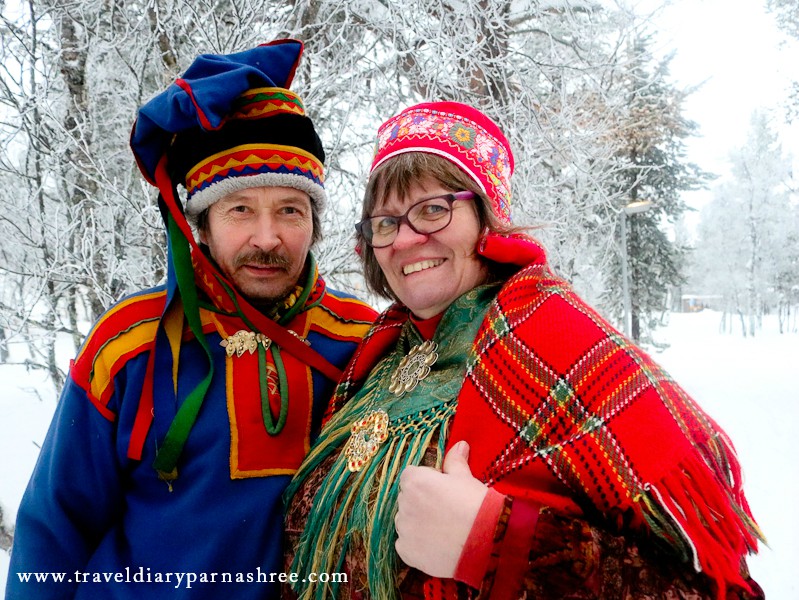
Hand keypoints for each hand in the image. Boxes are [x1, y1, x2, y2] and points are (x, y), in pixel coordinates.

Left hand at [394, 440, 487, 577]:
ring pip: (406, 521)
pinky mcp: (406, 551)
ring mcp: (403, 529)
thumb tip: (459, 444)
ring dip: (418, 523)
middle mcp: (403, 503)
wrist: (485, 541)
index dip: (427, 481)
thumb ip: (455, 461)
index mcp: (414, 480)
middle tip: (445, 510)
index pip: (411, 475)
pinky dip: (418, 544)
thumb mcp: (466, 478)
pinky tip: (437, 544)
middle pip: (407, 498)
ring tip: (443, 529)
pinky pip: (406, 543)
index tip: (442, 490)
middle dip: (421, 501)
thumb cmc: (475, 504)